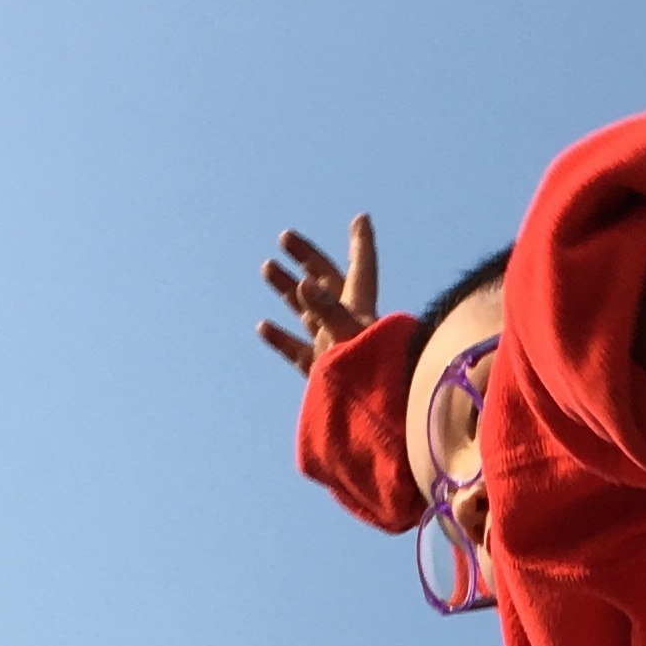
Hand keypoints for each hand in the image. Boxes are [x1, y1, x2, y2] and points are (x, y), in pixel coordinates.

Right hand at [258, 215, 379, 371]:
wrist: (381, 425)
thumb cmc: (374, 379)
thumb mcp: (351, 339)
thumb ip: (329, 312)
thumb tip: (305, 286)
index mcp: (360, 310)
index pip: (361, 269)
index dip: (361, 243)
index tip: (361, 220)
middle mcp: (347, 325)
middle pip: (325, 283)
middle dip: (305, 258)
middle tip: (285, 237)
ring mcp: (333, 348)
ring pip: (306, 312)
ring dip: (287, 289)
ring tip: (267, 267)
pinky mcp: (322, 373)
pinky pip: (297, 351)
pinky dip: (281, 338)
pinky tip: (264, 327)